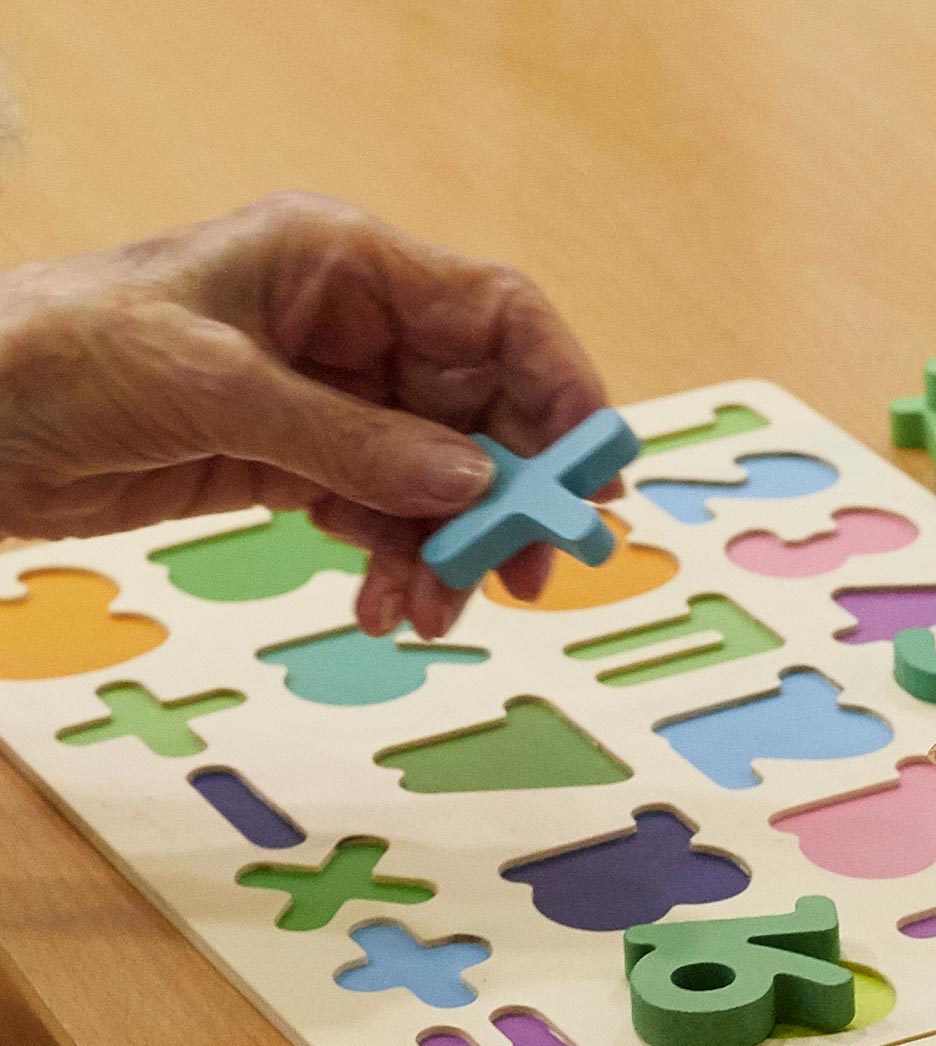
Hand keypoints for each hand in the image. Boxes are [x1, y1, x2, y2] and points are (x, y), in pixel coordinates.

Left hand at [0, 192, 609, 637]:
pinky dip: (400, 561)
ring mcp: (331, 399)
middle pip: (484, 406)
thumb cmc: (62, 353)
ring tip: (442, 609)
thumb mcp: (214, 386)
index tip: (593, 468)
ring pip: (441, 473)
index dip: (562, 384)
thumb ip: (349, 441)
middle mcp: (353, 327)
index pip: (496, 313)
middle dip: (513, 489)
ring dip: (454, 544)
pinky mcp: (297, 463)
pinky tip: (391, 606)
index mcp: (344, 265)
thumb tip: (471, 484)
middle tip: (533, 568)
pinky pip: (385, 514)